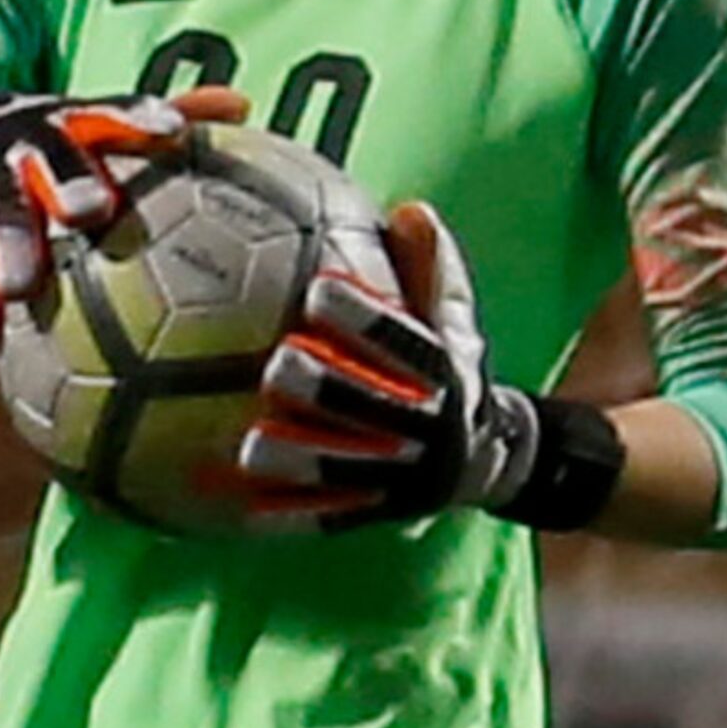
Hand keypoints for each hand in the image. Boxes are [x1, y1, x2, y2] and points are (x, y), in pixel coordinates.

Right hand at [0, 84, 248, 333]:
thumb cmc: (64, 140)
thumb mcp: (102, 121)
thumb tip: (243, 103)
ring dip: (8, 246)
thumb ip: (172, 116)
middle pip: (52, 158)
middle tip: (90, 212)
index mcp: (77, 119)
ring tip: (19, 287)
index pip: (114, 111)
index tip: (171, 133)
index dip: (141, 118)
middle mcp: (31, 142)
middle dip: (69, 180)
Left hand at [239, 201, 541, 533]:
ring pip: (352, 471)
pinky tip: (239, 510)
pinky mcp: (382, 513)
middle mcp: (434, 430)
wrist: (487, 459)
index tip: (318, 286)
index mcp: (450, 374)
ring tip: (248, 447)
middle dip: (328, 390)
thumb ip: (432, 267)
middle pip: (378, 409)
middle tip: (274, 366)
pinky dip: (289, 515)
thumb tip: (410, 210)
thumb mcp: (454, 315)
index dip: (365, 316)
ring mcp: (408, 478)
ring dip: (300, 460)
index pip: (408, 342)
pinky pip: (333, 517)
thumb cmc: (449, 363)